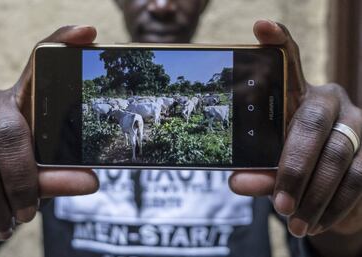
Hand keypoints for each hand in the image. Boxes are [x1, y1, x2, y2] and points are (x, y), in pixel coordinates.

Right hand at [0, 25, 98, 241]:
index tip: (88, 31)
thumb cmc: (4, 176)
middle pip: (12, 134)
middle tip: (28, 213)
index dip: (62, 44)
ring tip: (7, 223)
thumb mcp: (34, 174)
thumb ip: (57, 175)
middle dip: (24, 184)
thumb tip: (91, 182)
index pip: (38, 65)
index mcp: (17, 100)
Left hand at [229, 20, 361, 236]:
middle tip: (279, 203)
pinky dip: (333, 207)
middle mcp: (331, 100)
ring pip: (337, 155)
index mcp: (298, 95)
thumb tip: (237, 182)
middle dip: (292, 166)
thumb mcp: (272, 169)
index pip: (288, 63)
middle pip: (311, 122)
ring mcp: (358, 124)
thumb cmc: (295, 169)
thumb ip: (257, 171)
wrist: (335, 195)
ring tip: (292, 221)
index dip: (277, 42)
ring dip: (313, 195)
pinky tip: (315, 223)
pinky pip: (358, 181)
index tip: (261, 26)